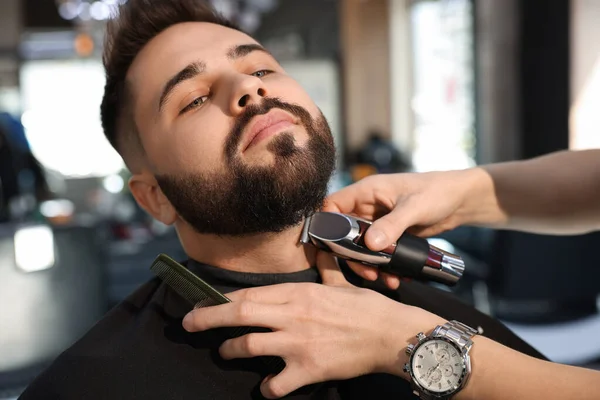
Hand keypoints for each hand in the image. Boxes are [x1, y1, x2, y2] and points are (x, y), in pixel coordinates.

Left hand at [182, 252, 444, 398]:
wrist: (391, 334)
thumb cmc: (367, 307)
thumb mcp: (342, 282)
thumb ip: (325, 267)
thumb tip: (320, 248)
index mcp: (298, 292)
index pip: (250, 293)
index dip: (222, 299)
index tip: (204, 303)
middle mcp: (293, 315)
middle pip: (239, 314)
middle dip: (208, 319)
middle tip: (187, 324)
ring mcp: (299, 343)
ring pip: (250, 346)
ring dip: (231, 350)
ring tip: (225, 352)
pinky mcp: (309, 368)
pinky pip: (277, 383)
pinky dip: (268, 388)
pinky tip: (267, 387)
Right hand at [323, 169, 484, 285]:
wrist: (461, 201)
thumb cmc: (438, 192)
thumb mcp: (415, 208)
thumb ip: (392, 225)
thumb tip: (370, 244)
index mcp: (367, 191)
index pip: (333, 205)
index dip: (327, 223)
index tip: (331, 245)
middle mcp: (368, 206)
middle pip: (344, 231)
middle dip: (351, 253)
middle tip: (365, 269)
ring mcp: (378, 222)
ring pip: (360, 246)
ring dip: (368, 263)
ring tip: (380, 277)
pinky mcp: (390, 235)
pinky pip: (378, 252)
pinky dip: (383, 265)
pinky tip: (395, 277)